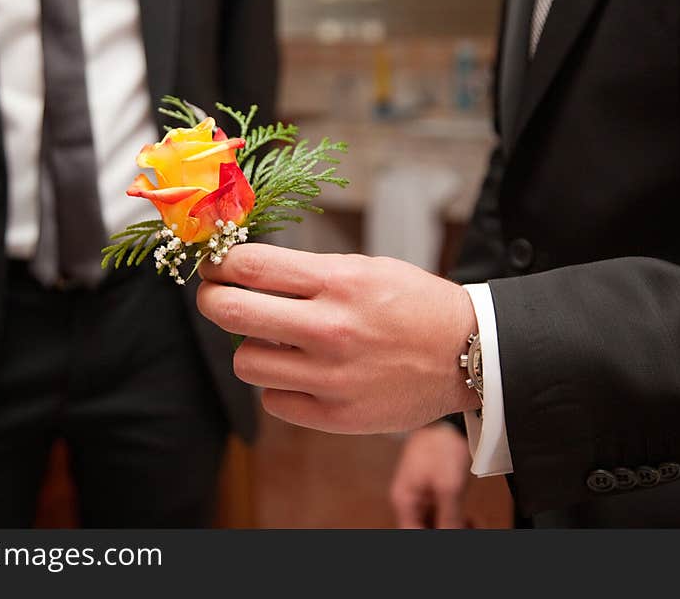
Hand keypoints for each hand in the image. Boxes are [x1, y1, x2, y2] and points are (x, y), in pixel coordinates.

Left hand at [197, 244, 479, 433]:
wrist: (467, 353)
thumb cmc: (414, 304)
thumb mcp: (366, 268)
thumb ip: (307, 272)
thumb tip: (244, 272)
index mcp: (339, 282)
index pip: (250, 266)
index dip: (219, 263)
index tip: (215, 266)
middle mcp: (331, 329)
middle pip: (232, 313)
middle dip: (211, 300)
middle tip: (215, 298)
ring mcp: (333, 377)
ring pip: (245, 363)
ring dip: (250, 348)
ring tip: (272, 342)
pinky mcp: (337, 416)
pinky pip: (274, 400)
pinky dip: (279, 386)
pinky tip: (301, 373)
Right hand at [390, 423, 471, 528]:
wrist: (448, 418)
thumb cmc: (441, 442)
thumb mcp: (448, 485)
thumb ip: (449, 516)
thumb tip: (452, 534)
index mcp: (404, 499)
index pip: (411, 532)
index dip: (431, 538)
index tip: (451, 535)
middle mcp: (409, 499)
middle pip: (423, 528)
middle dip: (445, 532)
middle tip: (466, 528)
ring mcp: (421, 495)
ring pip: (434, 523)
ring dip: (452, 527)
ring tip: (471, 525)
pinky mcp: (433, 490)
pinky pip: (441, 514)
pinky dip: (455, 520)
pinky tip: (470, 520)